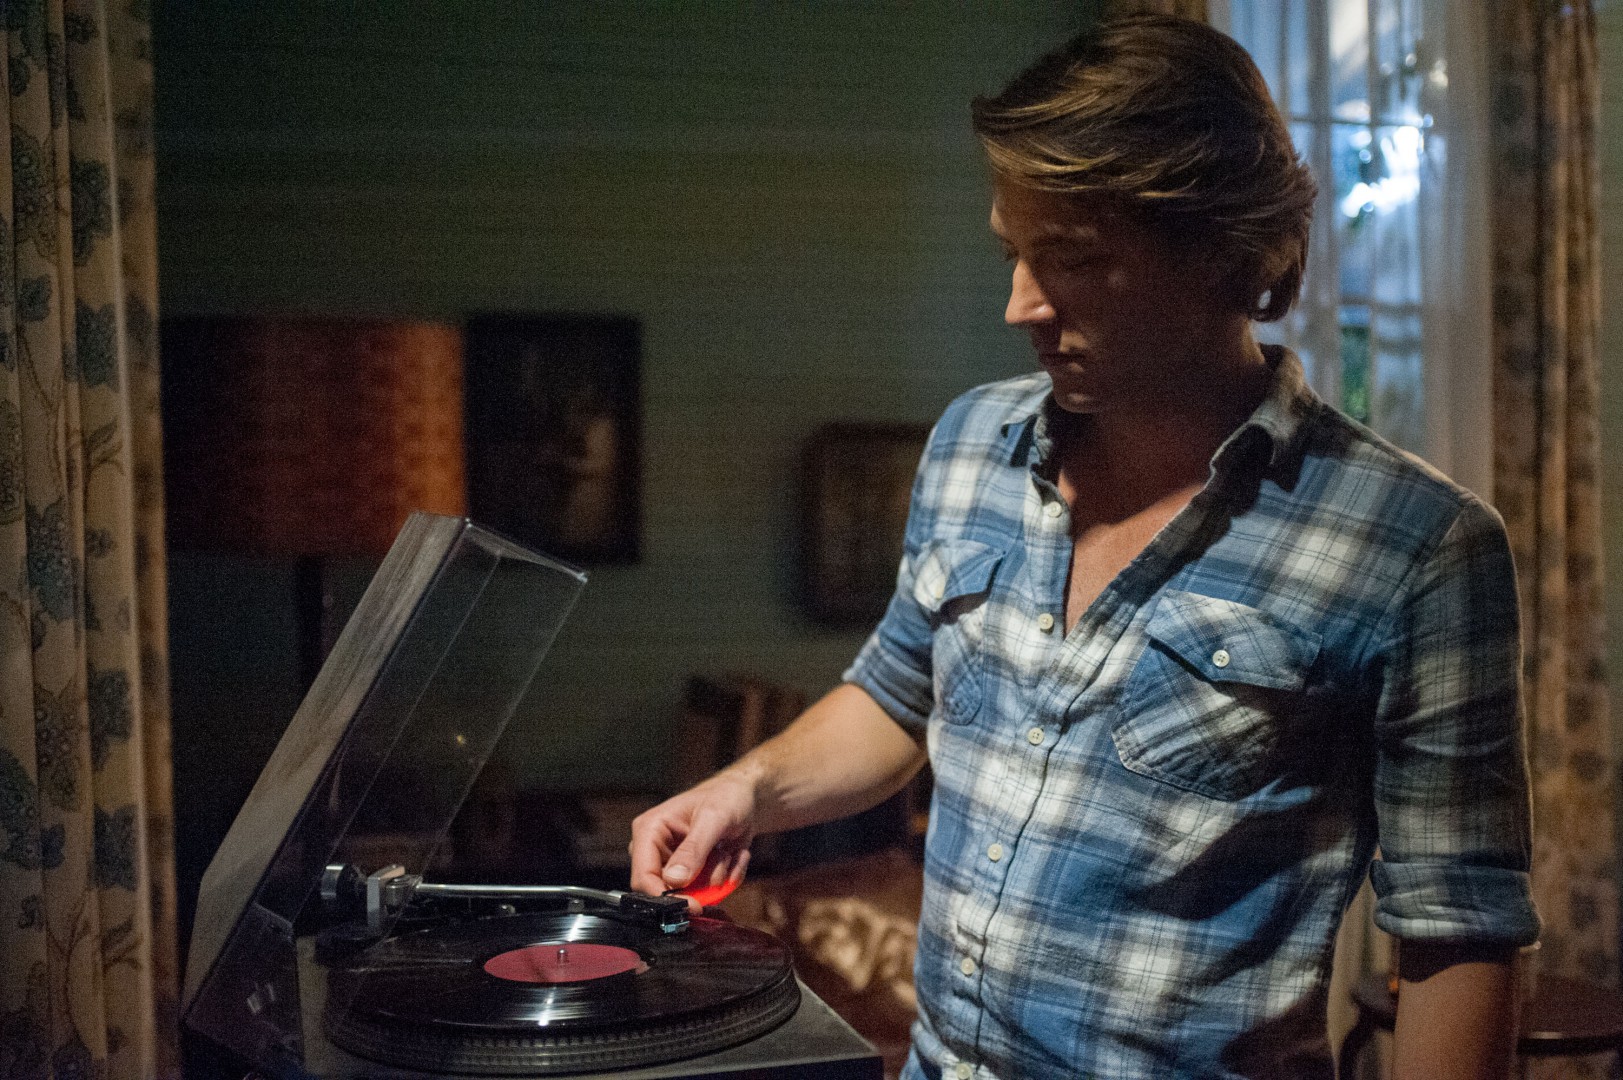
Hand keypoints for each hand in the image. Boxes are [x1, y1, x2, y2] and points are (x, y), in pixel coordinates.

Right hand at [629, 769, 757, 910]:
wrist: (744, 795)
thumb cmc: (726, 796)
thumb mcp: (713, 818)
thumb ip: (694, 849)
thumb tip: (674, 880)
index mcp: (649, 830)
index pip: (643, 877)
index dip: (664, 898)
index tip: (693, 905)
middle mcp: (656, 848)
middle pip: (665, 891)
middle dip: (700, 883)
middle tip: (721, 859)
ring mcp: (673, 862)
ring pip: (691, 893)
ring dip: (717, 876)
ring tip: (726, 850)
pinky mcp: (691, 872)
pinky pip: (708, 891)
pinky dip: (727, 877)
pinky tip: (732, 854)